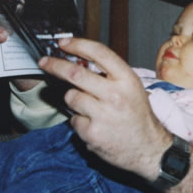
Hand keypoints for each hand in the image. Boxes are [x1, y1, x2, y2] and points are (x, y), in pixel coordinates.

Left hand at [38, 38, 171, 179]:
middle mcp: (115, 95)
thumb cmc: (138, 116)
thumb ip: (110, 74)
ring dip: (74, 100)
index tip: (63, 43)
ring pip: (71, 97)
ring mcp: (103, 115)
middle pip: (75, 73)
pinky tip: (94, 125)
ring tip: (91, 108)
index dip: (77, 44)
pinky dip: (80, 122)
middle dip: (55, 65)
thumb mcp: (132, 88)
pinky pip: (74, 120)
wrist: (148, 148)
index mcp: (127, 80)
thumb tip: (80, 60)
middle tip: (45, 62)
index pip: (98, 53)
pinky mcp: (92, 133)